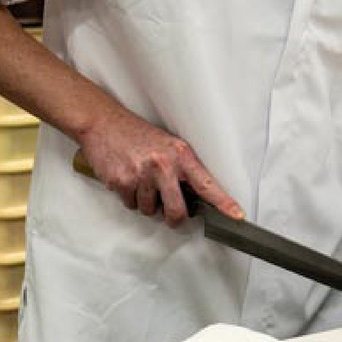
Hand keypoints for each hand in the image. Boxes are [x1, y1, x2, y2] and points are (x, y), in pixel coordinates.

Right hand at [78, 111, 243, 225]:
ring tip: (141, 181)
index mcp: (180, 155)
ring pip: (150, 210)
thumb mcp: (167, 145)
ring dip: (146, 203)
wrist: (104, 123)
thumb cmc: (136, 134)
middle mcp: (163, 165)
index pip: (206, 184)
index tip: (237, 216)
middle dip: (174, 218)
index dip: (223, 203)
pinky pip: (130, 205)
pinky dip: (129, 197)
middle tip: (170, 213)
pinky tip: (127, 179)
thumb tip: (193, 197)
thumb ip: (181, 169)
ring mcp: (142, 174)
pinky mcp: (122, 182)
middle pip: (177, 211)